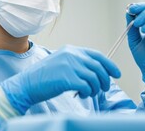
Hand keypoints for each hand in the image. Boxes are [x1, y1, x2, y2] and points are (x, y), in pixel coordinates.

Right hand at [0, 45, 120, 113]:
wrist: (27, 84)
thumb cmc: (44, 76)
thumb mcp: (61, 62)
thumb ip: (76, 62)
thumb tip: (96, 71)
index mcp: (71, 50)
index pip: (97, 55)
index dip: (109, 65)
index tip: (116, 74)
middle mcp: (72, 55)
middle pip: (98, 67)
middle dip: (105, 80)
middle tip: (103, 89)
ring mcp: (69, 66)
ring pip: (95, 78)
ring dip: (95, 88)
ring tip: (89, 93)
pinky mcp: (67, 78)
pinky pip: (87, 86)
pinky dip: (87, 93)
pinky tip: (81, 95)